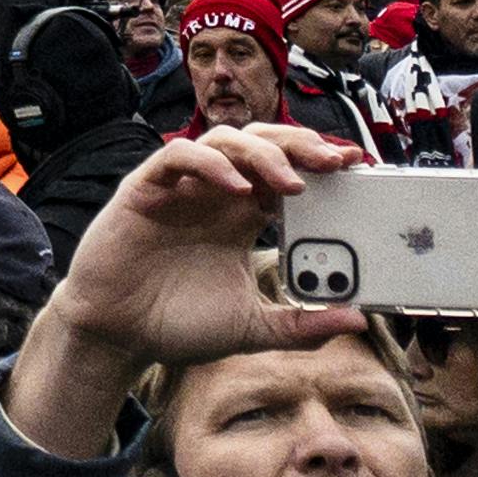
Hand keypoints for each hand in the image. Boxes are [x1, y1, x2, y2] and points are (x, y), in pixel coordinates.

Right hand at [8, 123, 360, 457]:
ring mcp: (182, 187)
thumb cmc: (179, 325)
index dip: (320, 164)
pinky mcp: (146, 189)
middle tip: (336, 161)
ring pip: (226, 140)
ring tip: (291, 182)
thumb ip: (302, 326)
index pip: (289, 174)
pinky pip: (179, 157)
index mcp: (243, 217)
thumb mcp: (253, 328)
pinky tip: (235, 187)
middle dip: (302, 146)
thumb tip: (358, 320)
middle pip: (264, 144)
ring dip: (263, 153)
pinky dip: (210, 164)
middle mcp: (216, 194)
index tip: (357, 166)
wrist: (119, 336)